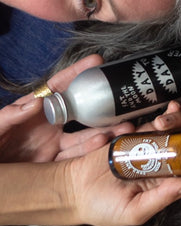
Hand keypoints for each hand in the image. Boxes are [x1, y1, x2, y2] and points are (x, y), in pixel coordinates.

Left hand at [0, 56, 133, 163]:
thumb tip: (35, 102)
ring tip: (123, 127)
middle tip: (120, 99)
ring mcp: (53, 143)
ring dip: (104, 131)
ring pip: (84, 136)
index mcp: (35, 108)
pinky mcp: (54, 163)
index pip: (59, 86)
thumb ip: (12, 114)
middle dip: (101, 105)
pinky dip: (90, 151)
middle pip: (80, 110)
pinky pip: (75, 157)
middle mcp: (49, 123)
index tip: (96, 61)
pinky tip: (103, 144)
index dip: (77, 73)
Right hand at [62, 105, 180, 225]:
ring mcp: (156, 148)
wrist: (72, 189)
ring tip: (171, 117)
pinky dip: (167, 114)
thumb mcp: (136, 209)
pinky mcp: (140, 134)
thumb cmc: (105, 207)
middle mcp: (170, 165)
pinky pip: (160, 121)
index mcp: (175, 185)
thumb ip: (164, 196)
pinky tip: (165, 113)